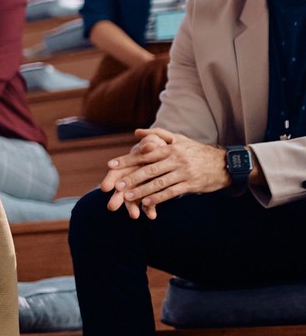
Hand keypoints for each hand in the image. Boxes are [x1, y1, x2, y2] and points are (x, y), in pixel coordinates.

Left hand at [102, 128, 227, 218]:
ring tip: (127, 196)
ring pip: (159, 182)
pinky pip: (172, 192)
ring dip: (142, 190)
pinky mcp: (191, 185)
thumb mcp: (180, 140)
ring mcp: (184, 173)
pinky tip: (146, 203)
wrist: (224, 164)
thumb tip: (137, 132)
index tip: (111, 165)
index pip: (145, 154)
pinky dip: (158, 198)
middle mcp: (176, 159)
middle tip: (116, 184)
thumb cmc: (197, 152)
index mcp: (171, 148)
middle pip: (150, 169)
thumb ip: (158, 135)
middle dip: (131, 177)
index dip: (127, 159)